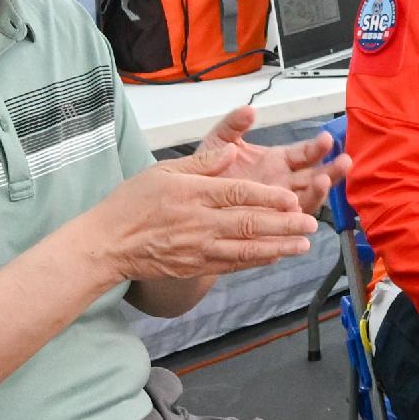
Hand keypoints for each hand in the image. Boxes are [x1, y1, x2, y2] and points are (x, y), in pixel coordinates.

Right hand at [95, 143, 314, 283]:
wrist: (108, 243)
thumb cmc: (132, 203)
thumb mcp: (163, 171)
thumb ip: (201, 163)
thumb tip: (231, 153)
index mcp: (193, 194)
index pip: (238, 194)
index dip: (269, 197)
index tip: (292, 198)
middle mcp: (199, 223)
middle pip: (249, 223)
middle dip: (283, 224)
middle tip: (310, 223)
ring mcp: (199, 248)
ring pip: (246, 249)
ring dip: (278, 247)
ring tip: (303, 245)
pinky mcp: (196, 266)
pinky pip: (233, 265)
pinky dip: (256, 261)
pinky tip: (275, 257)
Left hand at [183, 104, 344, 218]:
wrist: (192, 203)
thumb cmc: (209, 172)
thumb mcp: (219, 142)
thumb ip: (233, 125)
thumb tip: (249, 109)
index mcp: (278, 161)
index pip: (305, 153)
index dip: (317, 147)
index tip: (327, 139)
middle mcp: (285, 183)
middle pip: (316, 176)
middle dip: (331, 169)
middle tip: (344, 161)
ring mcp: (281, 205)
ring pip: (308, 199)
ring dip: (320, 191)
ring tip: (324, 182)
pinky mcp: (271, 223)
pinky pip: (290, 222)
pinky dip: (298, 217)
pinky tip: (301, 212)